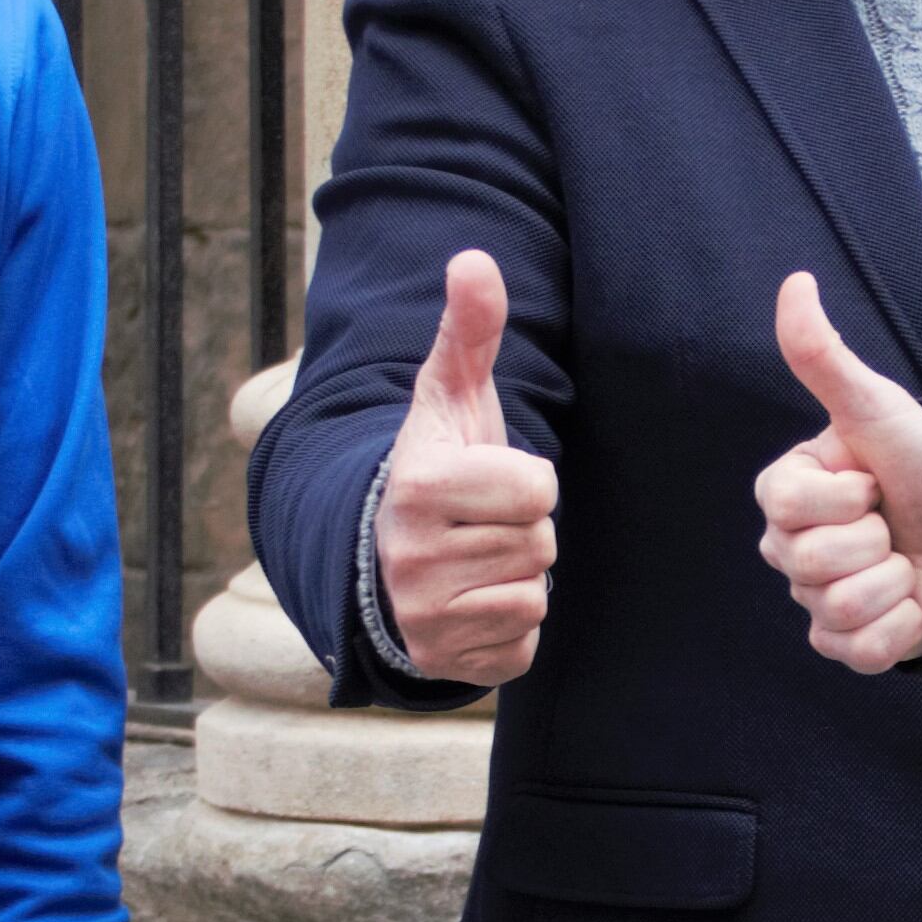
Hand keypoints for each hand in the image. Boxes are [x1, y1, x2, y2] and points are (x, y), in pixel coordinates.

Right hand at [378, 249, 560, 683]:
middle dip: (521, 528)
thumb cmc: (436, 469)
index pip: (536, 487)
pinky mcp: (449, 663)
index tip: (485, 481)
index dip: (525, 480)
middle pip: (540, 542)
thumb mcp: (449, 397)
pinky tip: (473, 602)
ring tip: (474, 559)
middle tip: (479, 524)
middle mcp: (410, 558)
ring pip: (534, 592)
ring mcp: (426, 619)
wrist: (381, 558)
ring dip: (518, 575)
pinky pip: (523, 644)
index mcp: (417, 487)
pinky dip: (509, 624)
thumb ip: (469, 330)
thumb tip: (474, 258)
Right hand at [752, 273, 921, 671]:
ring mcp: (818, 601)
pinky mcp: (851, 644)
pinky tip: (915, 601)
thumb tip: (795, 281)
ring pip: (836, 610)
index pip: (788, 507)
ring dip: (893, 583)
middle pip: (808, 564)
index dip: (843, 497)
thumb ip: (823, 354)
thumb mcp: (876, 407)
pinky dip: (898, 629)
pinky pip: (856, 653)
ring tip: (910, 560)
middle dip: (873, 540)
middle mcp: (792, 549)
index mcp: (788, 494)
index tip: (873, 481)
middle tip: (896, 522)